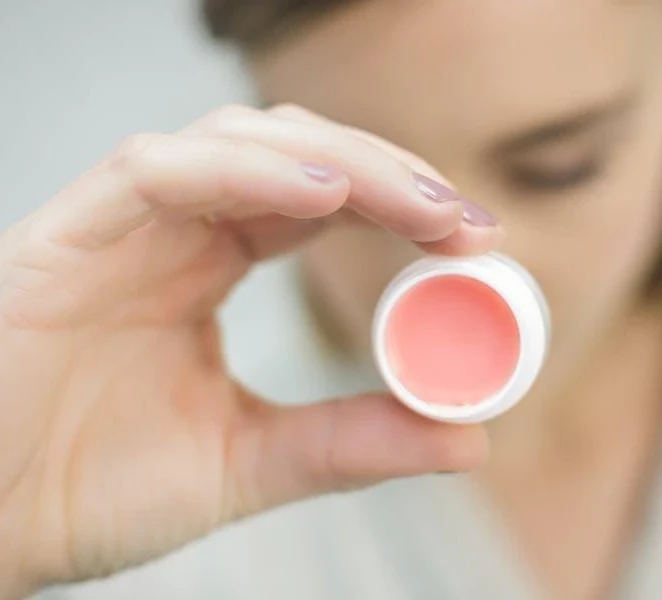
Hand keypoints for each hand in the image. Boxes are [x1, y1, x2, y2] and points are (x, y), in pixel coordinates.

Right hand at [0, 104, 499, 596]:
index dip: (403, 206)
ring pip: (238, 142)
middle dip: (390, 174)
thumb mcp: (248, 463)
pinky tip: (323, 191)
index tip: (477, 240)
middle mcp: (173, 230)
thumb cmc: (87, 490)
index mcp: (210, 265)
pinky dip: (245, 170)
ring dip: (342, 161)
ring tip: (423, 208)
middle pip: (296, 153)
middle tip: (467, 221)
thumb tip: (468, 441)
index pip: (322, 200)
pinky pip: (158, 171)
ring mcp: (120, 226)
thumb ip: (350, 444)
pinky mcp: (66, 237)